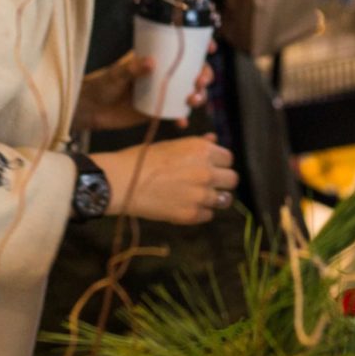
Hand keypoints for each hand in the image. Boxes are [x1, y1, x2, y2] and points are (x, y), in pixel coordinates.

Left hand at [73, 49, 214, 131]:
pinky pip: (177, 113)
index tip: (211, 48)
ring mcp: (163, 93)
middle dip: (204, 75)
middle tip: (201, 82)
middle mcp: (164, 74)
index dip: (200, 46)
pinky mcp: (159, 110)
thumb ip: (132, 68)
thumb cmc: (102, 84)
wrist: (92, 110)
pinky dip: (183, 117)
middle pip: (193, 71)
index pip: (181, 48)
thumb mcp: (117, 73)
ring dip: (198, 96)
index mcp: (156, 57)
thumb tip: (151, 62)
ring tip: (194, 100)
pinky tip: (182, 122)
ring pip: (189, 92)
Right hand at [92, 135, 237, 224]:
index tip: (212, 166)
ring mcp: (200, 195)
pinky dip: (201, 212)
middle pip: (232, 180)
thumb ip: (197, 144)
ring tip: (200, 197)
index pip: (228, 158)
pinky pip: (208, 215)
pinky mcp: (191, 214)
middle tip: (209, 183)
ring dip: (215, 198)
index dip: (220, 163)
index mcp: (202, 150)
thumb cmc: (142, 158)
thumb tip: (214, 140)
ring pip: (224, 200)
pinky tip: (188, 206)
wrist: (122, 182)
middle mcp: (206, 171)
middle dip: (222, 181)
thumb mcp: (172, 145)